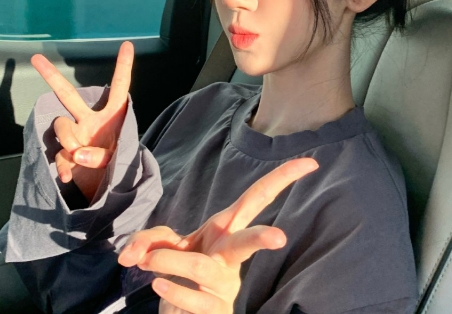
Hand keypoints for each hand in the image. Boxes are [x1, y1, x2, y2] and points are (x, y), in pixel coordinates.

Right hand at [31, 41, 133, 200]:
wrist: (108, 188)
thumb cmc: (119, 165)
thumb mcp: (119, 159)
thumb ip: (100, 156)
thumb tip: (76, 154)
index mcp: (114, 115)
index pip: (119, 86)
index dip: (123, 66)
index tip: (128, 45)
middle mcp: (91, 120)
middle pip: (69, 95)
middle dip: (52, 76)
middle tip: (36, 59)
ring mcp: (75, 135)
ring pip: (61, 125)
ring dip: (70, 141)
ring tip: (82, 156)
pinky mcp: (65, 152)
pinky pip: (58, 154)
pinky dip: (63, 165)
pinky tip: (68, 175)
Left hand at [118, 158, 318, 313]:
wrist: (186, 309)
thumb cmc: (185, 267)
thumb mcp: (170, 245)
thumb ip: (151, 239)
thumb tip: (131, 254)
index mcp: (227, 228)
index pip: (258, 197)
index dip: (283, 178)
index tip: (310, 163)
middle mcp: (231, 254)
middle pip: (248, 241)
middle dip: (261, 238)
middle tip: (279, 239)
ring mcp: (226, 284)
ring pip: (203, 268)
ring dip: (170, 261)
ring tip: (147, 261)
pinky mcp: (214, 310)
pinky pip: (189, 297)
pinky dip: (170, 289)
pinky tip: (159, 283)